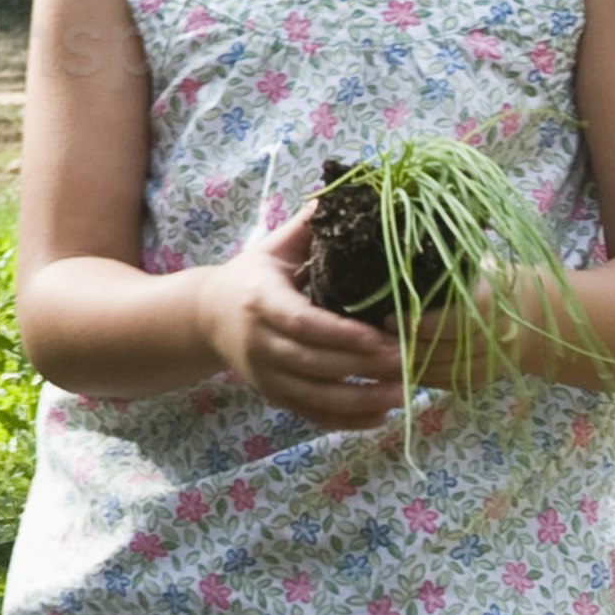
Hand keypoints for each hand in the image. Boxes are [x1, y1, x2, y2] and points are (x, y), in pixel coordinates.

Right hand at [199, 218, 409, 432]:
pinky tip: (381, 416)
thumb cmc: (251, 277)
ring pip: (315, 396)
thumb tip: (347, 192)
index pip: (302, 322)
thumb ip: (308, 227)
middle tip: (408, 363)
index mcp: (260, 301)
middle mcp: (259, 342)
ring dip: (361, 399)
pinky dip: (346, 421)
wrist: (205, 317)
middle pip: (314, 363)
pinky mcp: (272, 396)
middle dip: (362, 367)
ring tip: (404, 394)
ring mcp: (265, 375)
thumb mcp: (273, 248)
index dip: (340, 334)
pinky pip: (311, 415)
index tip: (380, 337)